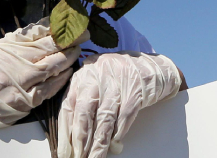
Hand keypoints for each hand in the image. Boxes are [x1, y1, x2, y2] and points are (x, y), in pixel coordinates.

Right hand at [0, 22, 86, 135]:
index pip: (41, 33)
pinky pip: (50, 88)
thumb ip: (18, 41)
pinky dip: (62, 79)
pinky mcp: (26, 102)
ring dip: (70, 58)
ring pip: (55, 67)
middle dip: (71, 39)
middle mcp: (17, 62)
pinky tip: (68, 72)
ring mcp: (23, 83)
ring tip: (78, 50)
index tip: (72, 19)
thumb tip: (42, 29)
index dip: (59, 26)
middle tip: (84, 32)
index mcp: (9, 47)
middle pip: (52, 47)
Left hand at [57, 52, 182, 157]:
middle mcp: (97, 76)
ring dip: (99, 142)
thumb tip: (74, 137)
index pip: (69, 107)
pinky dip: (120, 131)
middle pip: (84, 112)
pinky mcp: (135, 88)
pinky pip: (125, 114)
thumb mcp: (98, 85)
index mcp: (83, 76)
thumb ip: (85, 104)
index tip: (64, 151)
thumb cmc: (121, 79)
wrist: (152, 67)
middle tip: (79, 157)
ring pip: (104, 117)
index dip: (66, 132)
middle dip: (81, 139)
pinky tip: (115, 144)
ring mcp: (117, 81)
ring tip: (95, 157)